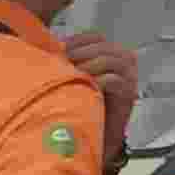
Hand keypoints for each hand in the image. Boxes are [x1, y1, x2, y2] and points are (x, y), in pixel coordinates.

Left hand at [63, 38, 140, 167]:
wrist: (97, 137)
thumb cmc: (84, 106)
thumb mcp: (76, 79)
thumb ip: (69, 64)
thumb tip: (46, 50)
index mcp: (110, 54)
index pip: (95, 37)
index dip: (76, 40)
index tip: (58, 48)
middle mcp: (123, 62)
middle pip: (103, 46)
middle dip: (80, 52)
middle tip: (62, 62)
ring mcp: (129, 78)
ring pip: (110, 60)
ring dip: (88, 65)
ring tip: (72, 74)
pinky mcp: (128, 95)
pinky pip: (115, 81)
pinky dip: (98, 81)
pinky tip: (84, 86)